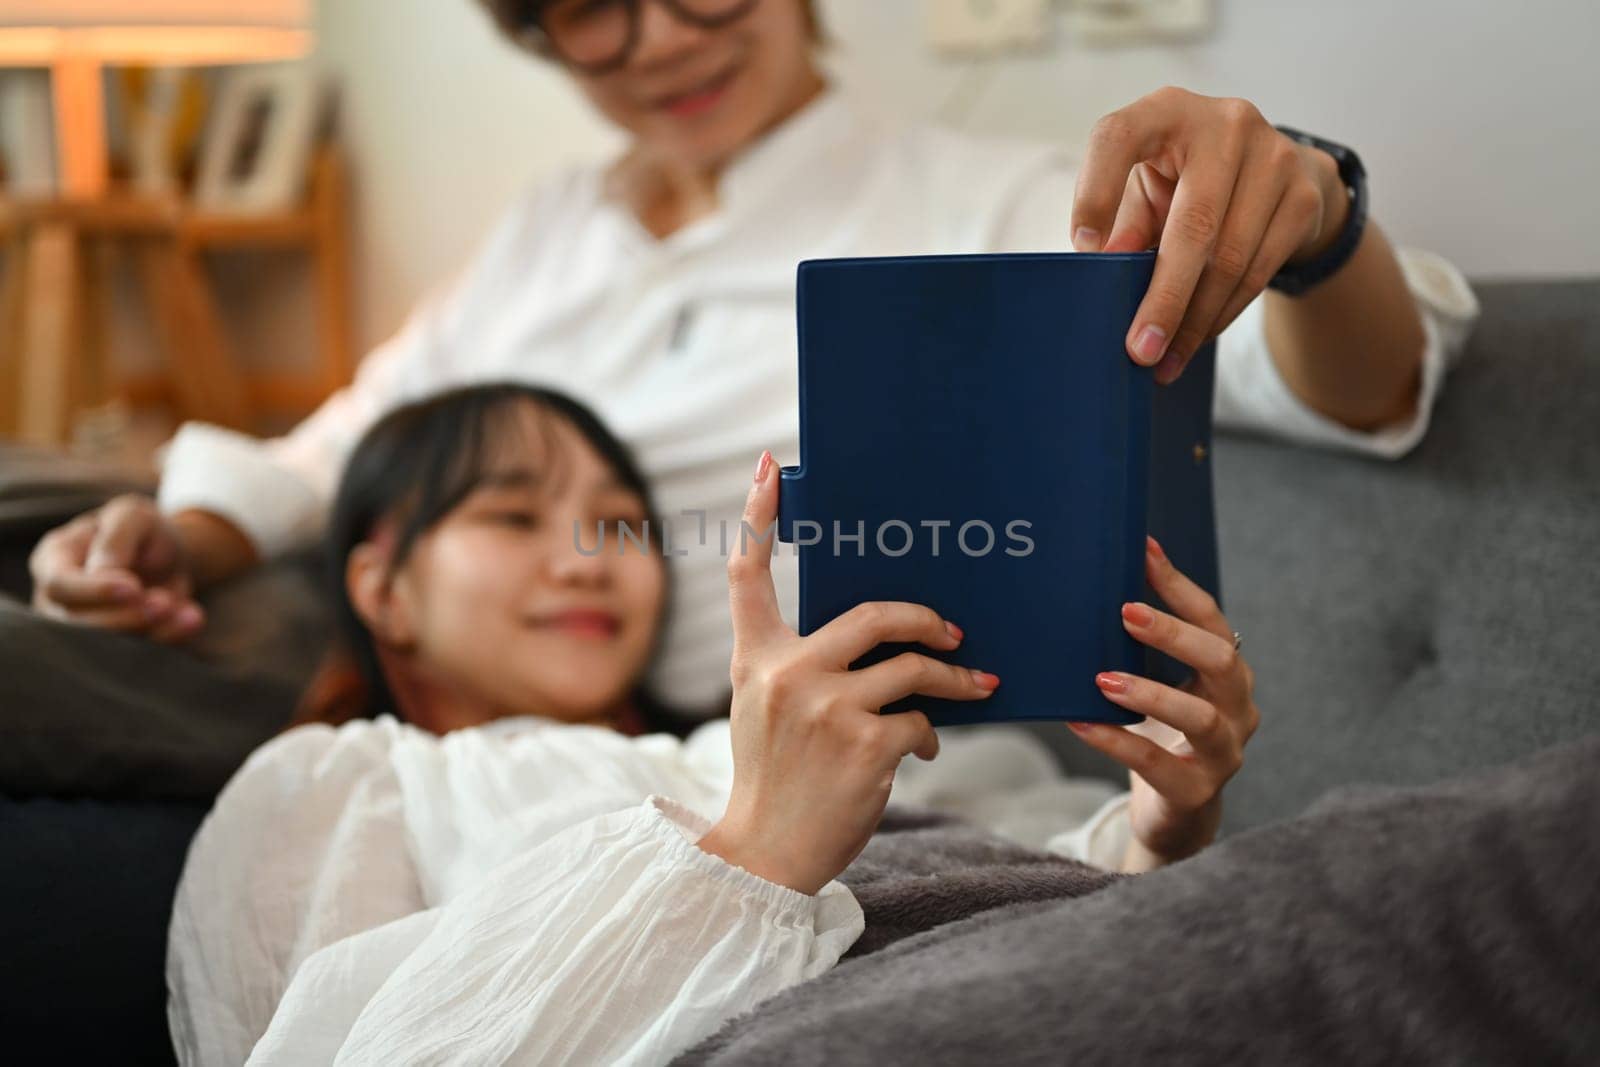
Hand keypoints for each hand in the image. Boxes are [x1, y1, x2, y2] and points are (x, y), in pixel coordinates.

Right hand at [29, 494, 205, 642]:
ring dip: (151, 631)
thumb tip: (102, 572)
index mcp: (54, 560)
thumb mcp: (132, 516)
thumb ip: (115, 539)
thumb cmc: (140, 529)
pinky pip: (138, 652)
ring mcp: (86, 626)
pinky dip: (170, 637)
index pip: (60, 584)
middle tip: (165, 602)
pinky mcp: (117, 644)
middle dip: (125, 617)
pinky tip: (193, 619)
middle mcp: (61, 600)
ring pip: (108, 644)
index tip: (134, 587)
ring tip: (187, 611)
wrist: (169, 554)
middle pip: (78, 623)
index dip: (94, 591)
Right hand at [697, 450, 1000, 895]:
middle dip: (928, 621)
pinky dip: (929, 734)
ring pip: (913, 667)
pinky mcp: (865, 745)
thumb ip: (797, 666)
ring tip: (973, 690)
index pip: (748, 576)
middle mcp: (785, 674)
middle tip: (954, 636)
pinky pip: (920, 720)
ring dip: (951, 681)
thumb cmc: (773, 779)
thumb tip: (882, 641)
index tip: (768, 467)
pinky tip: (922, 750)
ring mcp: (826, 708)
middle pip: (875, 614)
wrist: (767, 854)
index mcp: (754, 660)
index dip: (757, 517)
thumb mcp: (760, 711)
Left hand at [1067, 535, 1258, 870]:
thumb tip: (1095, 587)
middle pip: (1220, 661)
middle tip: (1125, 612)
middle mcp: (1238, 710)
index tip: (1144, 552)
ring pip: (1201, 717)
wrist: (1175, 811)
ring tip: (1103, 678)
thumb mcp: (1161, 686)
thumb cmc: (1163, 735)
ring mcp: (1224, 754)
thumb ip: (1142, 649)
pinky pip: (1157, 764)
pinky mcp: (1195, 792)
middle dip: (1174, 633)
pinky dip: (1117, 742)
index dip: (1180, 586)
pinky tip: (1082, 724)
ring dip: (1150, 693)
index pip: (1213, 621)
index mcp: (1229, 675)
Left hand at [1070, 86, 1348, 384]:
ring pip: (1230, 258)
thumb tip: (1105, 269)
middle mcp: (1224, 124)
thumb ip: (1125, 222)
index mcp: (1165, 111)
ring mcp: (1273, 156)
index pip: (1118, 138)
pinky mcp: (1303, 194)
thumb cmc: (1186, 180)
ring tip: (1164, 361)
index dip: (1096, 193)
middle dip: (1163, 298)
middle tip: (1139, 351)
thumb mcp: (1149, 188)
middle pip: (1192, 225)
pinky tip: (1198, 339)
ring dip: (1194, 320)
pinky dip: (1222, 313)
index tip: (1082, 250)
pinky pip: (1258, 271)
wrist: (1278, 167)